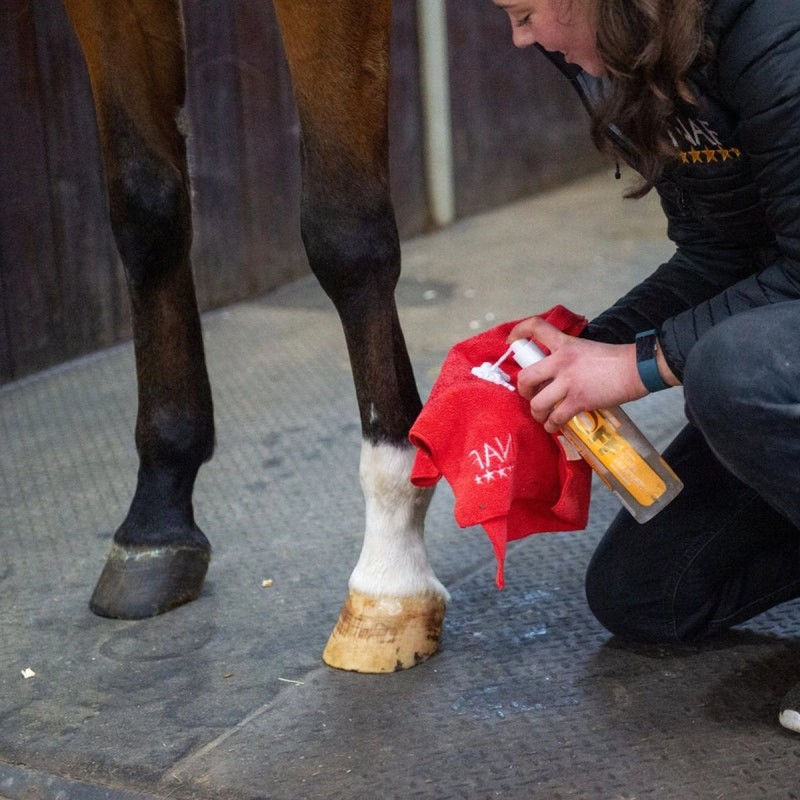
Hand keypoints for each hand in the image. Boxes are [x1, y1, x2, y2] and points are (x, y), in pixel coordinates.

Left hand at [507, 316, 647, 432]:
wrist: (636, 369)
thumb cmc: (615, 359)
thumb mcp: (587, 348)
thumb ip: (568, 356)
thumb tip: (555, 373)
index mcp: (565, 343)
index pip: (535, 327)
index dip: (517, 332)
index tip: (510, 342)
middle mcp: (561, 361)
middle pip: (525, 377)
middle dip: (523, 391)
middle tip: (530, 395)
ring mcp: (568, 382)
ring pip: (537, 403)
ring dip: (536, 413)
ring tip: (541, 416)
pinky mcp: (578, 400)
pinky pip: (555, 418)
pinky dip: (551, 425)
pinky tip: (553, 426)